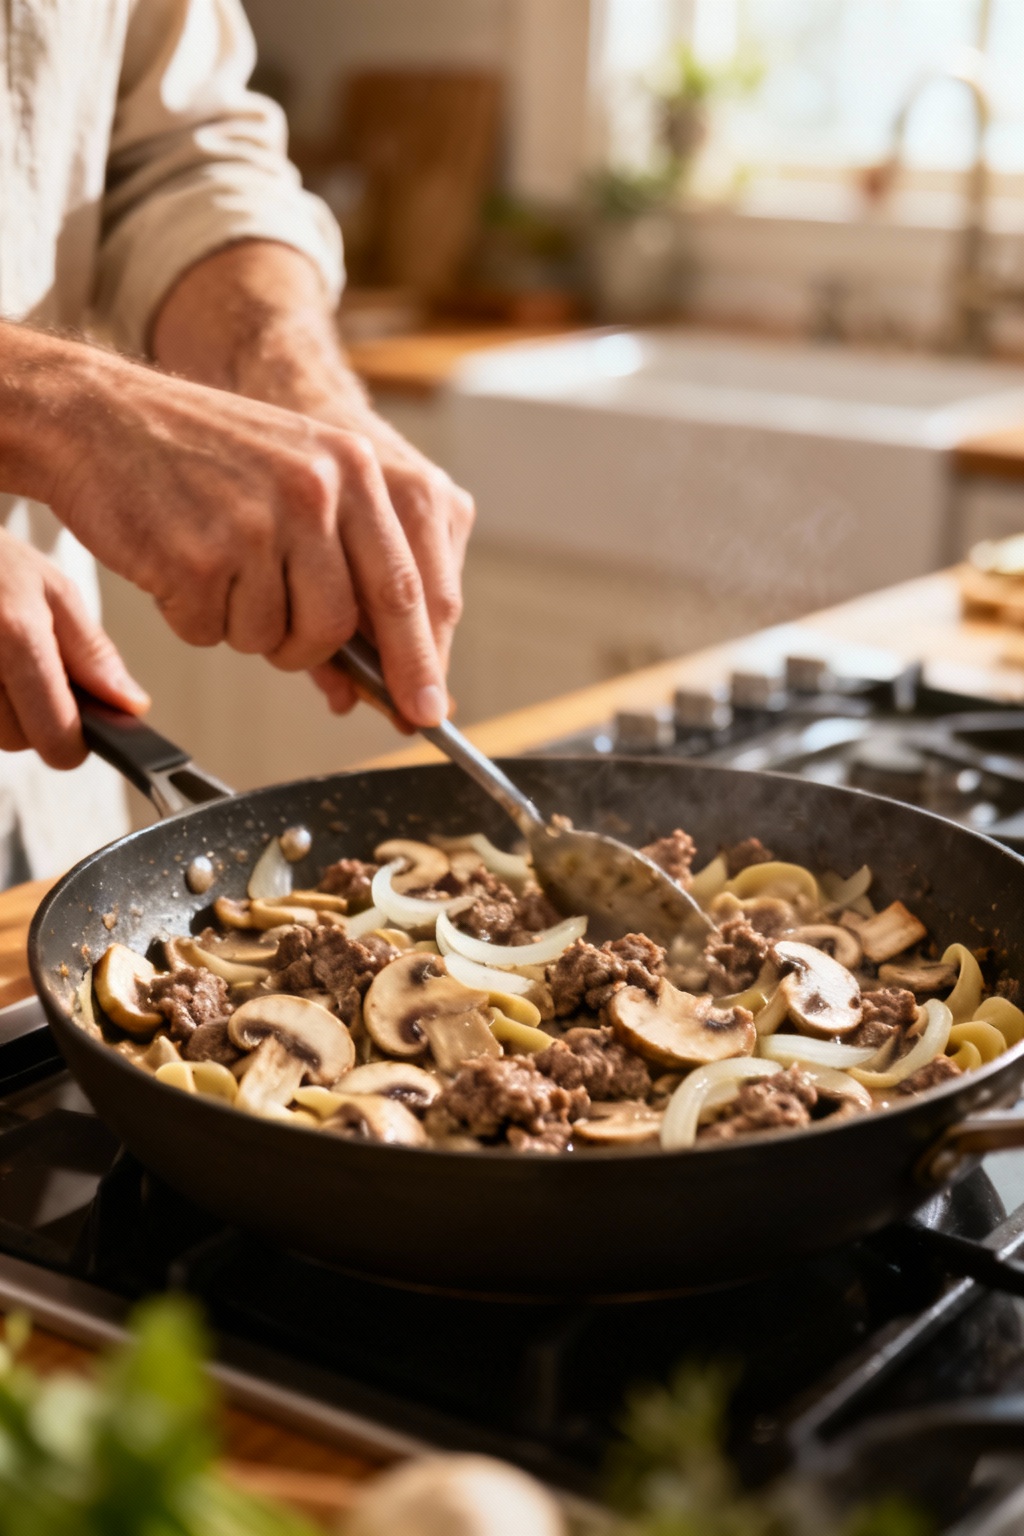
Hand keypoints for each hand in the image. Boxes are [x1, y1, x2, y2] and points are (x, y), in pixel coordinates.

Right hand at [0, 529, 148, 767]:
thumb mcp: (54, 591)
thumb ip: (93, 654)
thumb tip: (129, 705)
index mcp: (16, 636)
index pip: (54, 734)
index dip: (73, 742)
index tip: (79, 730)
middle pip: (17, 741)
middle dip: (32, 718)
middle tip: (28, 672)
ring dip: (2, 711)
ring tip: (1, 660)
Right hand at [150, 242, 473, 720]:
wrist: (97, 414)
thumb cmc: (202, 455)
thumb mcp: (297, 477)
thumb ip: (349, 560)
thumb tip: (383, 674)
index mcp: (354, 467)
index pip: (408, 587)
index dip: (420, 662)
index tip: (428, 713)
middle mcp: (315, 490)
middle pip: (340, 626)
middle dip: (309, 649)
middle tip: (277, 631)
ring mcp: (256, 523)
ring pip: (276, 639)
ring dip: (243, 626)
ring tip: (215, 565)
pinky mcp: (198, 556)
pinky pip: (213, 634)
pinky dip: (193, 616)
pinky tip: (177, 562)